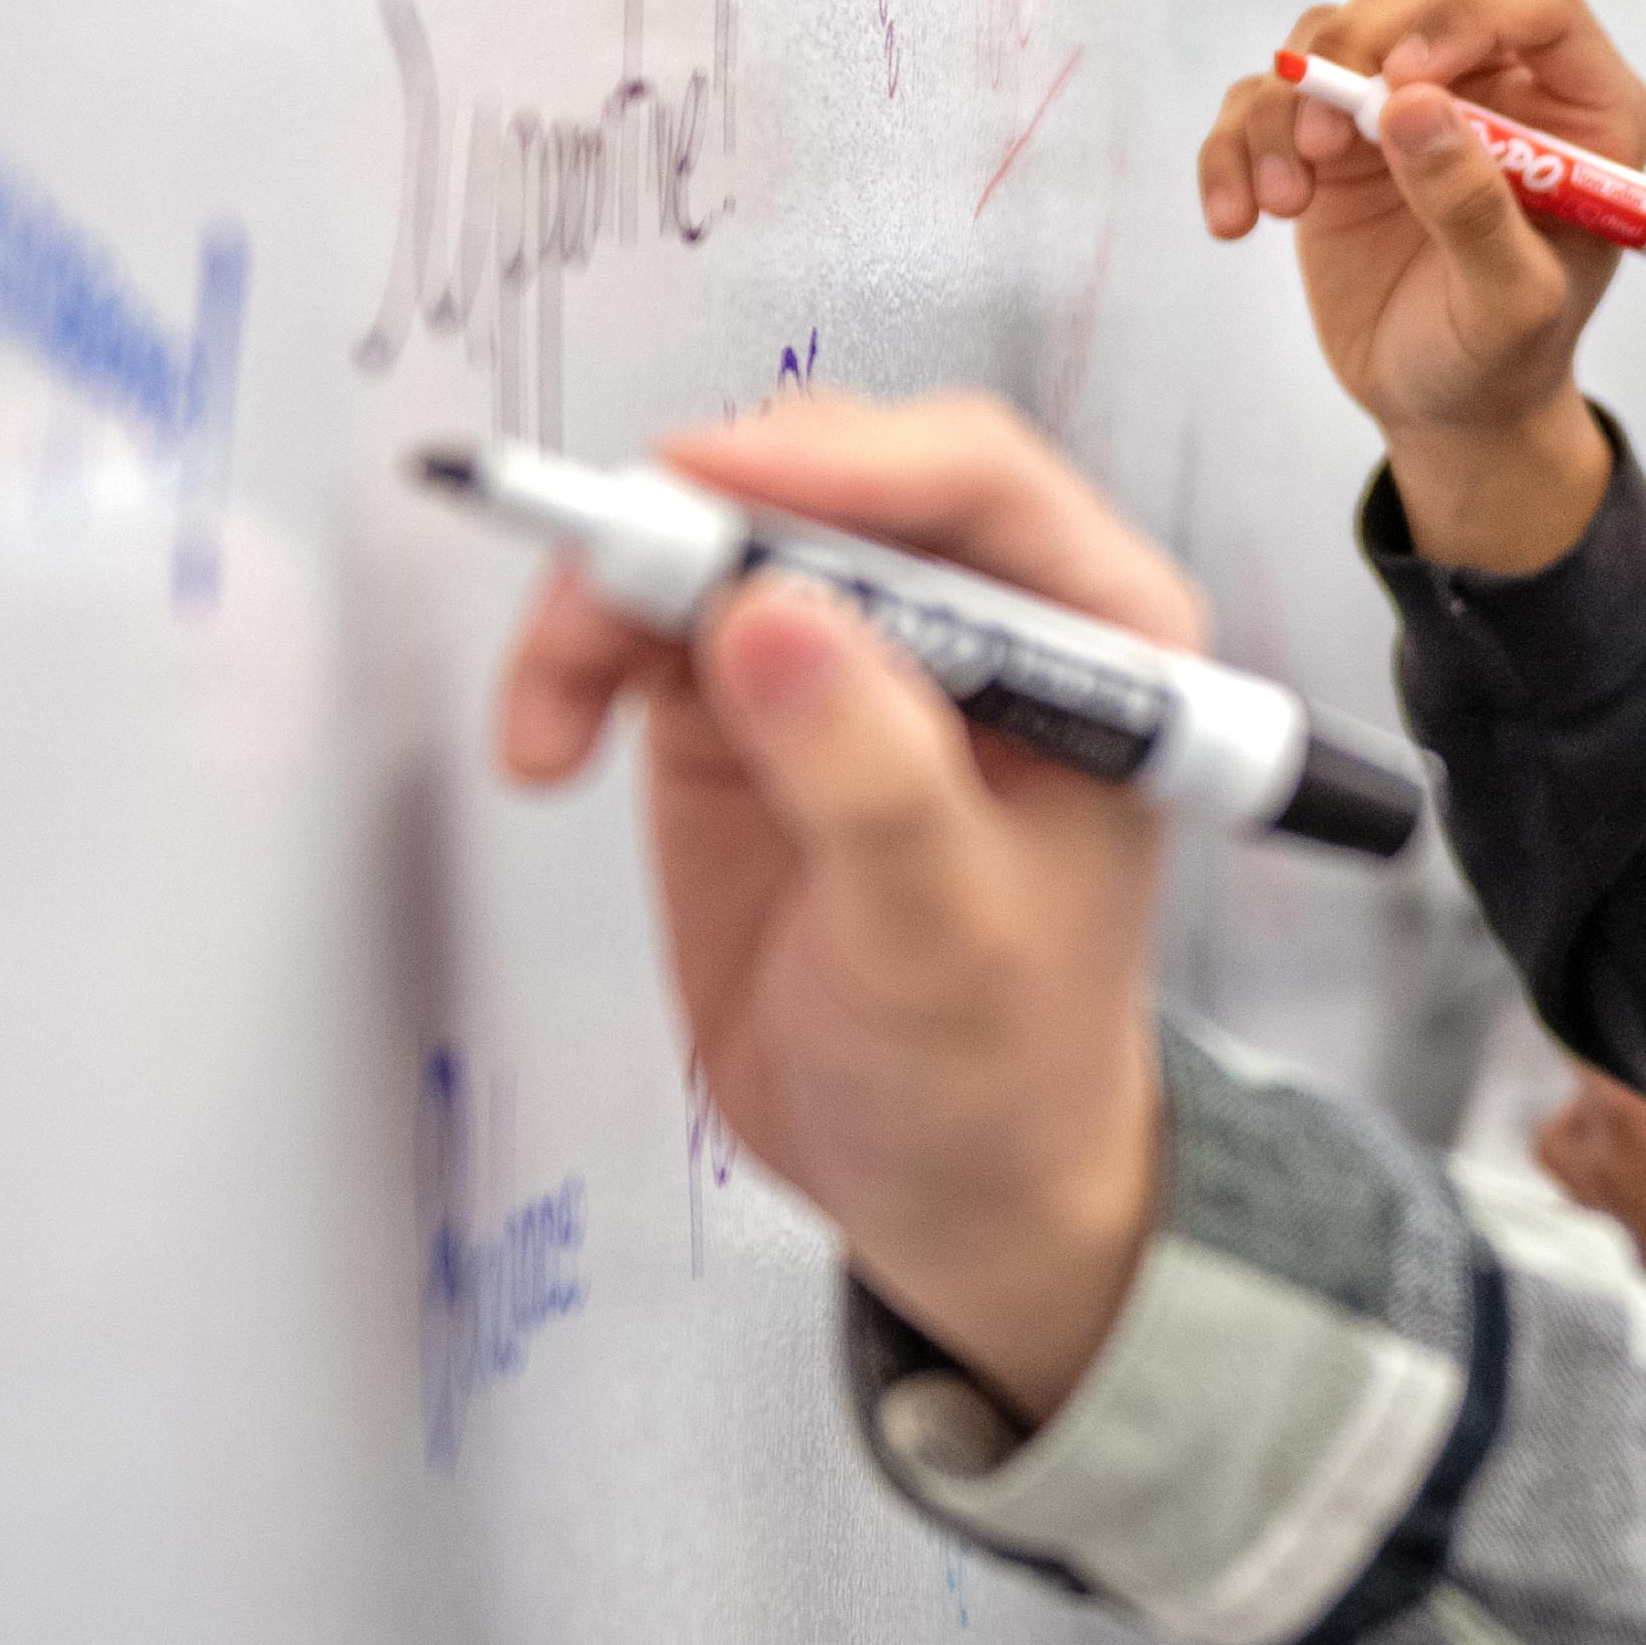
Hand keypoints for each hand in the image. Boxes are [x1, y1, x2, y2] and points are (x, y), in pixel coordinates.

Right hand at [489, 390, 1183, 1421]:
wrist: (941, 1182)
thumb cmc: (999, 1067)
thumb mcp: (946, 939)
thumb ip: (870, 777)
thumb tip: (774, 615)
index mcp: (1100, 640)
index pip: (974, 483)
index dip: (839, 462)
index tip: (712, 487)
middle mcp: (978, 616)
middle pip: (823, 478)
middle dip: (697, 518)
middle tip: (599, 589)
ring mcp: (853, 651)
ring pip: (711, 532)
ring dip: (608, 592)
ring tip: (551, 718)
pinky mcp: (747, 701)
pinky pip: (642, 617)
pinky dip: (575, 654)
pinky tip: (545, 744)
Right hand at [1193, 0, 1645, 567]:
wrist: (1448, 408)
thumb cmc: (1506, 355)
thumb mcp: (1511, 301)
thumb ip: (1473, 206)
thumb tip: (1415, 104)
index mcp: (1577, 107)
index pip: (1535, 2)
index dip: (1468, 17)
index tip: (1403, 78)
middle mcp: (1491, 82)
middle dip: (1353, 47)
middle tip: (1324, 138)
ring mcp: (1402, 104)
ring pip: (1327, 34)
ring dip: (1286, 108)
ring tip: (1287, 204)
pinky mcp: (1331, 138)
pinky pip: (1263, 102)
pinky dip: (1234, 150)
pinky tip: (1236, 220)